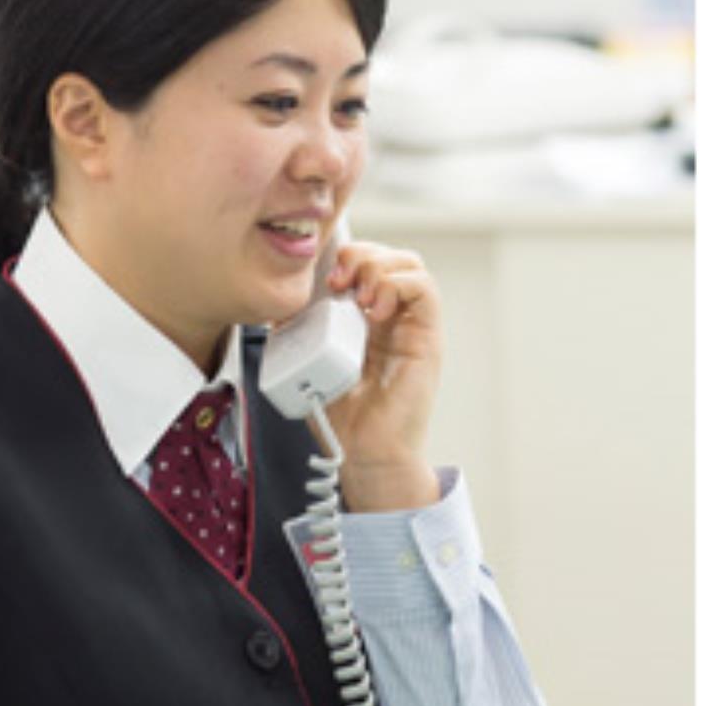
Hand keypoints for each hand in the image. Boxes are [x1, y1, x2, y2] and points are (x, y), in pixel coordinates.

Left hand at [314, 241, 443, 511]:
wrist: (360, 451)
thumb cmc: (338, 413)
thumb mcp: (305, 357)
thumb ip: (296, 326)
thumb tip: (279, 297)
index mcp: (361, 316)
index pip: (364, 262)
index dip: (345, 254)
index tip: (318, 273)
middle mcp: (389, 316)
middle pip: (388, 254)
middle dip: (360, 254)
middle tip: (336, 281)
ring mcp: (409, 325)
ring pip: (409, 264)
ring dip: (378, 267)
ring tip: (356, 296)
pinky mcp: (426, 338)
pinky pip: (424, 290)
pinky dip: (397, 286)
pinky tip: (374, 310)